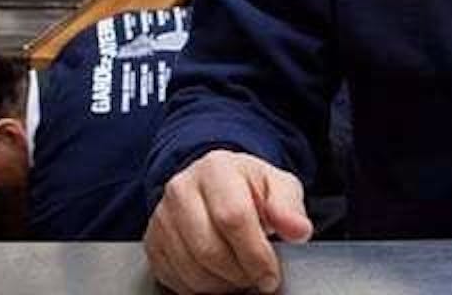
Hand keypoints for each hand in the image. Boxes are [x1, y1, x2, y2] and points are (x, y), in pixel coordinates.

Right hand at [144, 149, 312, 294]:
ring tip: (241, 275)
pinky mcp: (153, 241)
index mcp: (216, 168)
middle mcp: (182, 188)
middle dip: (240, 273)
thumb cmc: (249, 187)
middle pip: (209, 249)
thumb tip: (298, 230)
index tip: (271, 273)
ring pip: (191, 269)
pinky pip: (175, 278)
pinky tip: (220, 275)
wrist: (215, 186)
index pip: (233, 218)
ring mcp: (162, 216)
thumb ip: (289, 206)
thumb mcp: (278, 186)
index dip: (255, 254)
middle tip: (258, 278)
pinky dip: (202, 287)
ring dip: (222, 284)